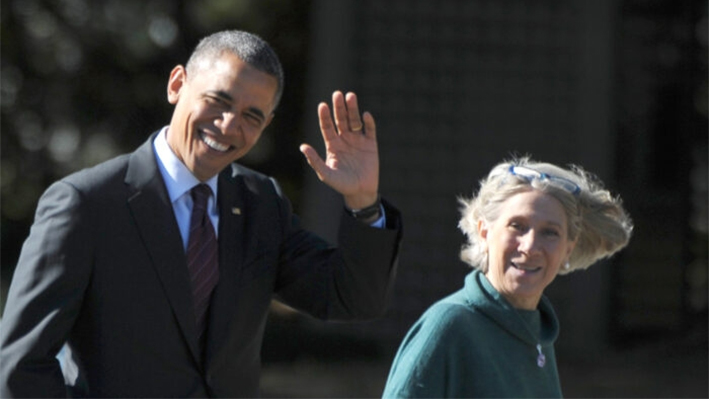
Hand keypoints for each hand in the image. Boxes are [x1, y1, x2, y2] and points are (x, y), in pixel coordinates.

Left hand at [300, 91, 378, 209]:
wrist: (360, 192)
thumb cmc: (341, 184)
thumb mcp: (325, 174)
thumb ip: (314, 160)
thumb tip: (302, 146)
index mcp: (333, 144)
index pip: (327, 127)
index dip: (324, 116)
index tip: (322, 105)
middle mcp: (344, 139)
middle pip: (341, 119)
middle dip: (339, 107)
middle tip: (337, 94)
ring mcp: (358, 140)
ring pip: (354, 121)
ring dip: (353, 109)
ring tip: (350, 96)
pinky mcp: (371, 144)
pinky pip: (370, 130)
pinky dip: (368, 122)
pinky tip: (365, 115)